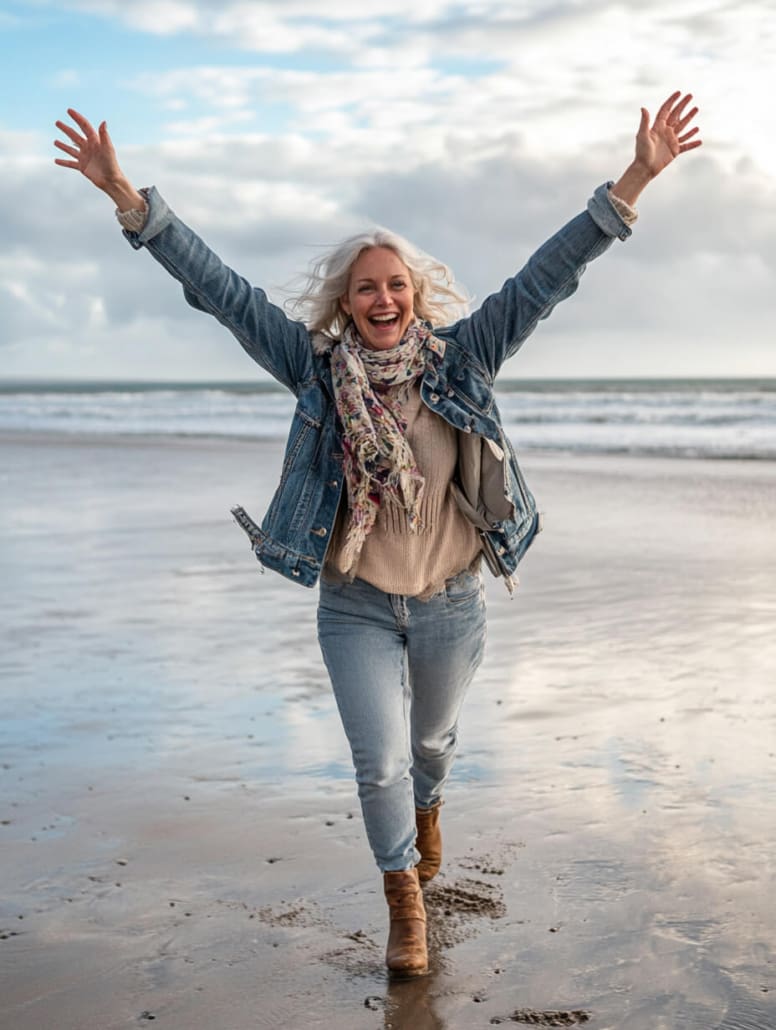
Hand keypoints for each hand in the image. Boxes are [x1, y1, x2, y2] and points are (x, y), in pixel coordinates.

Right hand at [54, 109, 142, 209]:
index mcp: (95, 141)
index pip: (84, 126)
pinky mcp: (82, 167)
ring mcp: (85, 157)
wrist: (111, 181)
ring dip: (63, 145)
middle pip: (75, 136)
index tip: (69, 110)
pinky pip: (70, 163)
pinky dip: (63, 162)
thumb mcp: (108, 148)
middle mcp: (89, 147)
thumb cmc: (112, 164)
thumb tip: (103, 122)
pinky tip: (56, 161)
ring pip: (71, 149)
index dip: (77, 118)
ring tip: (55, 142)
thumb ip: (104, 135)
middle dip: (66, 129)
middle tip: (57, 122)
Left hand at [611, 91, 701, 205]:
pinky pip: (686, 145)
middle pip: (676, 115)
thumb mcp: (642, 135)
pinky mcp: (674, 151)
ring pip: (683, 127)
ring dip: (689, 118)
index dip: (672, 101)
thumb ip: (644, 122)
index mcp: (658, 127)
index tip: (679, 93)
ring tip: (696, 109)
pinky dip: (693, 143)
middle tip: (690, 95)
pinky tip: (700, 140)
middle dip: (683, 105)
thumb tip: (643, 108)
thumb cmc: (642, 152)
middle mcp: (665, 132)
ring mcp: (671, 141)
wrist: (645, 168)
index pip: (666, 110)